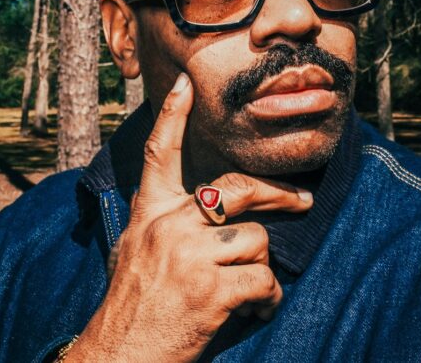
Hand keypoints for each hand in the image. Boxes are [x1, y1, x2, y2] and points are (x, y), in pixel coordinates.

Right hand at [65, 73, 313, 361]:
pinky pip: (263, 280)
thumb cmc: (132, 310)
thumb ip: (163, 224)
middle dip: (277, 195)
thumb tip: (207, 209)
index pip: (159, 155)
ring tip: (243, 295)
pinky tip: (249, 313)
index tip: (187, 84)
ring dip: (259, 272)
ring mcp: (190, 255)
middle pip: (236, 189)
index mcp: (148, 215)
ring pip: (256, 240)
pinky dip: (265, 301)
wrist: (119, 358)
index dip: (173, 117)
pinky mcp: (212, 288)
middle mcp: (167, 226)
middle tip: (302, 201)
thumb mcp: (134, 253)